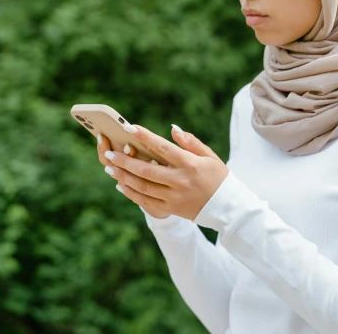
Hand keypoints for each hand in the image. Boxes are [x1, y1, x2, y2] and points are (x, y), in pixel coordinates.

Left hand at [101, 123, 229, 220]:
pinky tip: (121, 185)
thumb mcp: (209, 156)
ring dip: (124, 176)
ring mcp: (174, 197)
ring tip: (110, 167)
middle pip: (146, 170)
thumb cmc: (218, 177)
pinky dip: (131, 193)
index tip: (130, 128)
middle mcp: (180, 181)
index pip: (163, 148)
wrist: (228, 208)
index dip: (146, 137)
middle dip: (125, 160)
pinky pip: (146, 202)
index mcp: (190, 164)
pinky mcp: (171, 209)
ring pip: (142, 187)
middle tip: (109, 152)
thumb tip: (172, 128)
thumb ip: (190, 142)